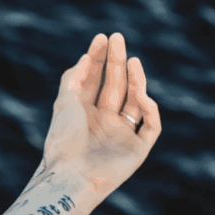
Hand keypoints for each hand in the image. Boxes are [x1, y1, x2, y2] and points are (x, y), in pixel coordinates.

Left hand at [42, 33, 161, 199]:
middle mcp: (104, 123)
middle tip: (118, 38)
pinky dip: (149, 109)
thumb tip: (86, 56)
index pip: (95, 81)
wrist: (70, 176)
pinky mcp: (137, 150)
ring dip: (135, 81)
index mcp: (84, 115)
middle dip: (117, 62)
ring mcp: (121, 136)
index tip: (103, 38)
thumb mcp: (63, 104)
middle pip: (115, 87)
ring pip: (135, 102)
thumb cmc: (63, 142)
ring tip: (131, 60)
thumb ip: (73, 79)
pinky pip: (150, 125)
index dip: (100, 59)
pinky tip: (139, 94)